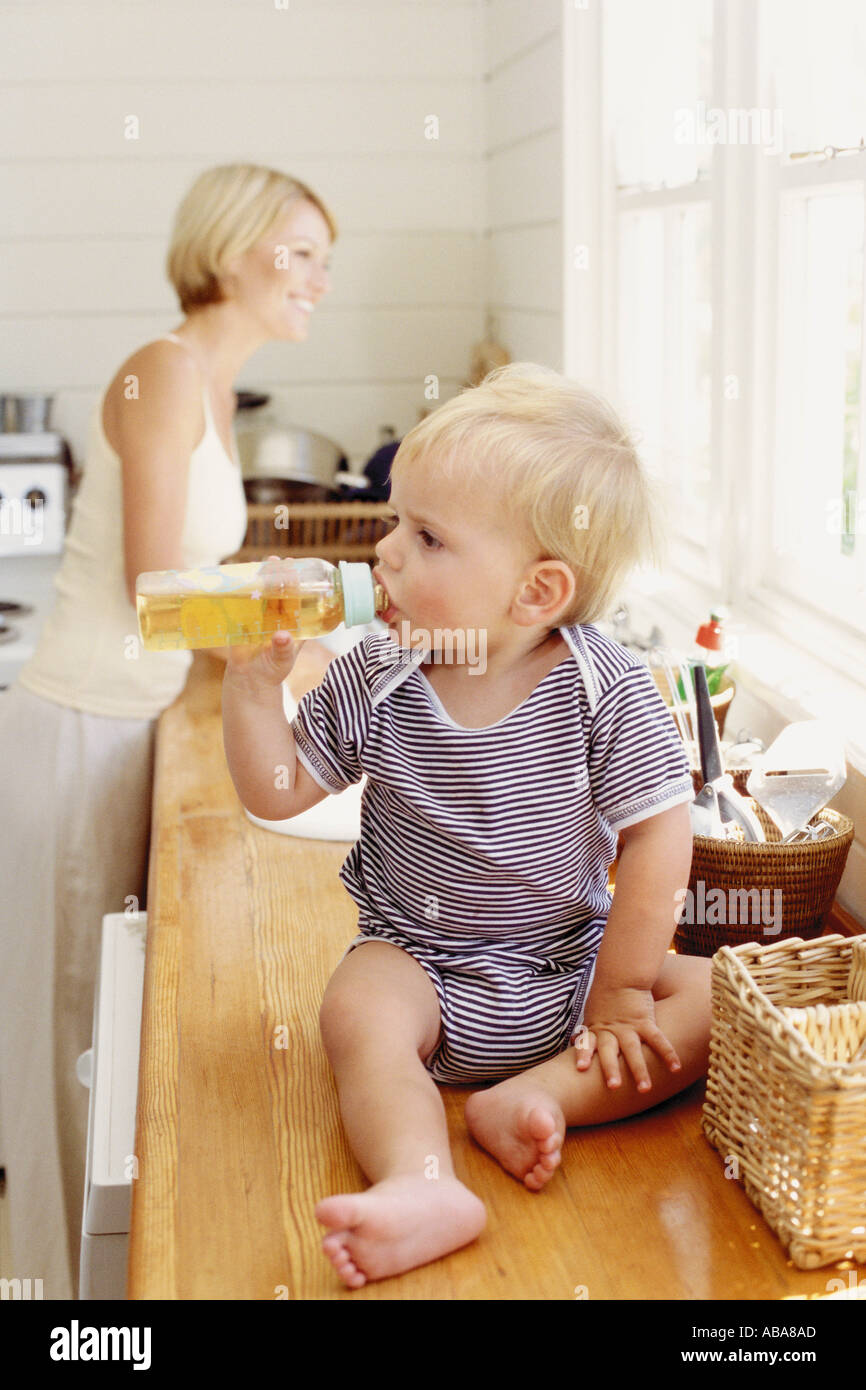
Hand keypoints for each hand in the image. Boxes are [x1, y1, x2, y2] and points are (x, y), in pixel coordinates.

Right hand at [223, 555, 302, 690]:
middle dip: (277, 575)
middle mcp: (277, 617)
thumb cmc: (272, 671)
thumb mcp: (280, 662)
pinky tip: (237, 578)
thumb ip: (283, 649)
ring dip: (259, 579)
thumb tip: (282, 636)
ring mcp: (260, 617)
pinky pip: (243, 603)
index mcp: (292, 623)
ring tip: (257, 563)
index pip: (296, 599)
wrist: (250, 680)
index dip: (296, 584)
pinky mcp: (244, 621)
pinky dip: (240, 591)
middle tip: (275, 560)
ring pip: (261, 594)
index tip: (295, 569)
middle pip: (279, 591)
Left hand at [573, 985, 681, 1092]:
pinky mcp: (645, 1022)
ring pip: (634, 1050)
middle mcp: (611, 1030)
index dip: (583, 1054)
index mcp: (596, 1028)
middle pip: (609, 1051)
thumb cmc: (604, 996)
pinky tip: (676, 1068)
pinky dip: (668, 1054)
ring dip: (639, 1070)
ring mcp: (629, 1027)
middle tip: (613, 1087)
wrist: (622, 976)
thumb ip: (587, 1030)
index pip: (586, 1043)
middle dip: (611, 1068)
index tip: (581, 1068)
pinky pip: (658, 1040)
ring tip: (645, 1089)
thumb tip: (573, 1041)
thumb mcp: (591, 1013)